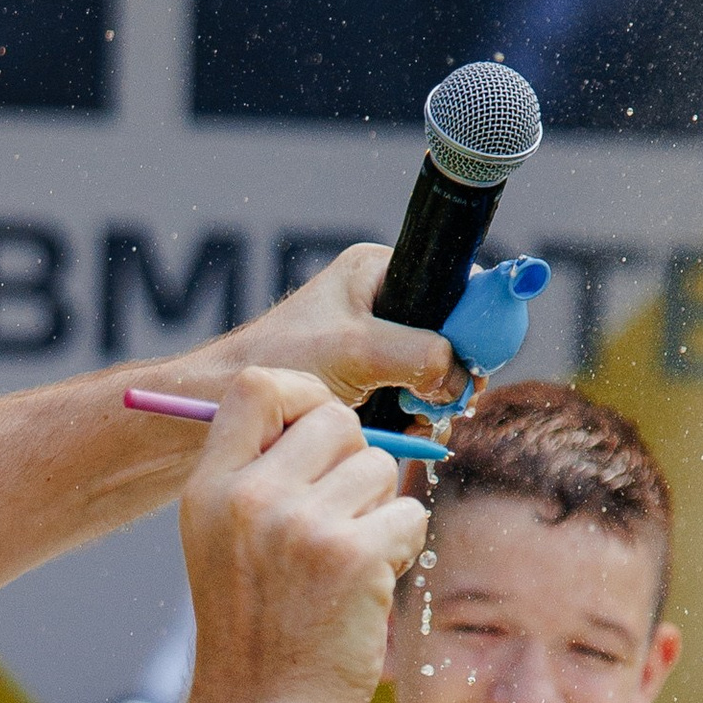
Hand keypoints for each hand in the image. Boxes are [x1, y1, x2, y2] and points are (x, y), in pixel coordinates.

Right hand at [174, 369, 428, 702]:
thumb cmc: (252, 637)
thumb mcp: (220, 546)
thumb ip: (254, 480)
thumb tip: (326, 418)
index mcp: (210, 489)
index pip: (258, 385)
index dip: (305, 396)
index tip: (321, 433)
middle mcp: (251, 497)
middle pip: (337, 420)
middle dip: (355, 464)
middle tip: (340, 524)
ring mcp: (302, 525)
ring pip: (382, 466)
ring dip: (380, 512)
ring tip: (346, 567)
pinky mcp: (354, 557)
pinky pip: (409, 514)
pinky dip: (400, 550)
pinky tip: (366, 592)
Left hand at [216, 244, 466, 416]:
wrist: (228, 402)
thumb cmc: (282, 361)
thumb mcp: (355, 351)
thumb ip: (416, 354)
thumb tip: (461, 374)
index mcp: (379, 271)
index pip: (454, 284)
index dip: (472, 323)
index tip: (473, 363)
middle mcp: (383, 302)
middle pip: (451, 332)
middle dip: (452, 370)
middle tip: (440, 400)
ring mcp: (378, 344)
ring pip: (437, 371)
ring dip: (433, 400)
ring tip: (413, 419)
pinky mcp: (372, 381)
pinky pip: (415, 397)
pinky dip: (415, 417)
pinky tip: (401, 430)